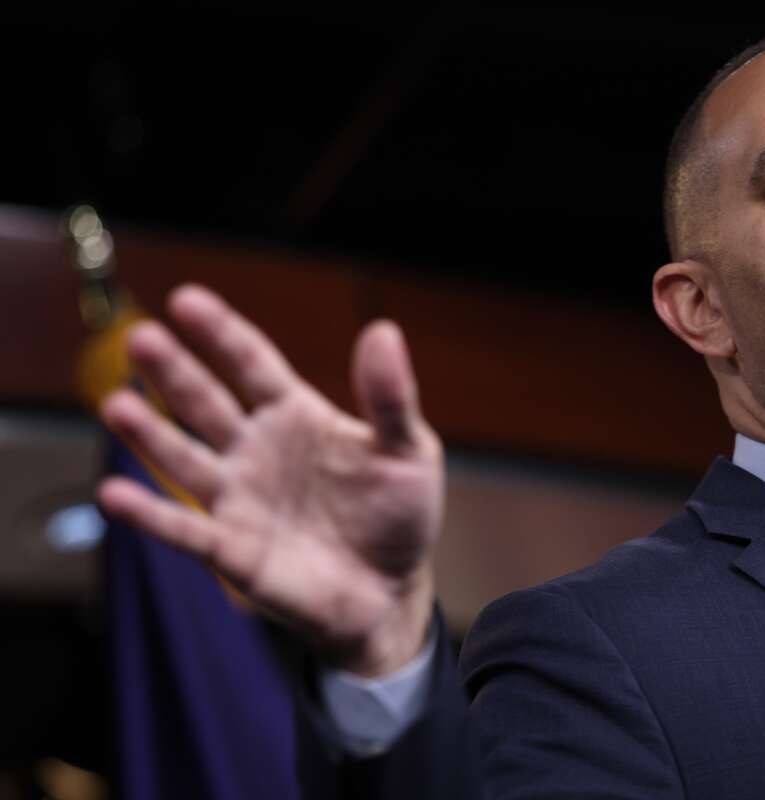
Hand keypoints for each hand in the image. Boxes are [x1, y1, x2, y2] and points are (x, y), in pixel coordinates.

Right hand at [97, 284, 443, 676]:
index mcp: (296, 415)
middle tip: (142, 338)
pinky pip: (184, 529)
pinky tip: (116, 494)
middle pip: (207, 402)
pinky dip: (150, 515)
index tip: (187, 301)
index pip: (251, 365)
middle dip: (174, 372)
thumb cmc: (399, 514)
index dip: (221, 334)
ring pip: (185, 459)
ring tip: (117, 405)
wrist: (392, 591)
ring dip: (150, 435)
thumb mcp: (408, 451)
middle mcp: (256, 449)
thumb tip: (384, 330)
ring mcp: (239, 498)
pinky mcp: (231, 550)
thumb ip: (390, 397)